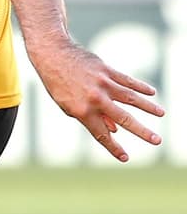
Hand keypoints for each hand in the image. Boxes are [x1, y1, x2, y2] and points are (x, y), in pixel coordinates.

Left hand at [31, 39, 164, 161]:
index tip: (125, 158)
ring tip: (161, 114)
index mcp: (81, 111)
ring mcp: (103, 84)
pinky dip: (141, 87)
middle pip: (123, 119)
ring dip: (148, 107)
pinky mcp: (107, 71)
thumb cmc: (58, 84)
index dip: (113, 147)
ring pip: (131, 98)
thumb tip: (114, 129)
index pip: (101, 134)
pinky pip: (128, 81)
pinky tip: (151, 93)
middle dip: (141, 131)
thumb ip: (90, 118)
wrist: (52, 56)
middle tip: (157, 141)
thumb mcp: (68, 105)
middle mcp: (95, 99)